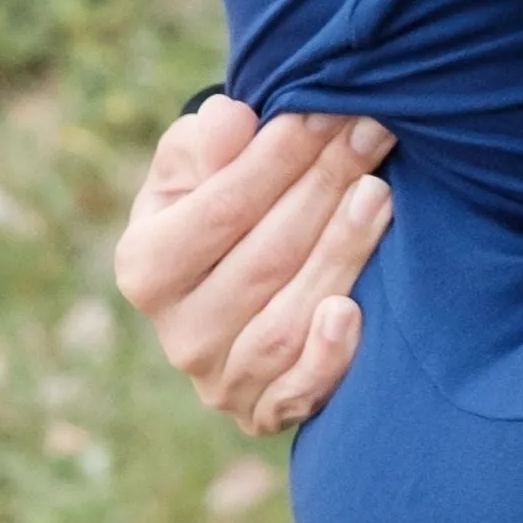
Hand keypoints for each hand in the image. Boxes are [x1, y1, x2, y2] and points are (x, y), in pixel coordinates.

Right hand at [114, 98, 395, 432]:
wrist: (235, 276)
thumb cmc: (215, 203)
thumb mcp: (195, 163)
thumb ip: (209, 141)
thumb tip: (232, 121)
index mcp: (144, 266)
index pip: (221, 209)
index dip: (279, 157)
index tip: (329, 110)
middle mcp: (176, 333)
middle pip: (264, 259)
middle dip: (324, 189)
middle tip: (372, 135)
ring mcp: (218, 381)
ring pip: (286, 321)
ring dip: (340, 255)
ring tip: (379, 195)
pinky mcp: (263, 413)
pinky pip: (298, 392)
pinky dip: (327, 356)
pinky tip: (353, 310)